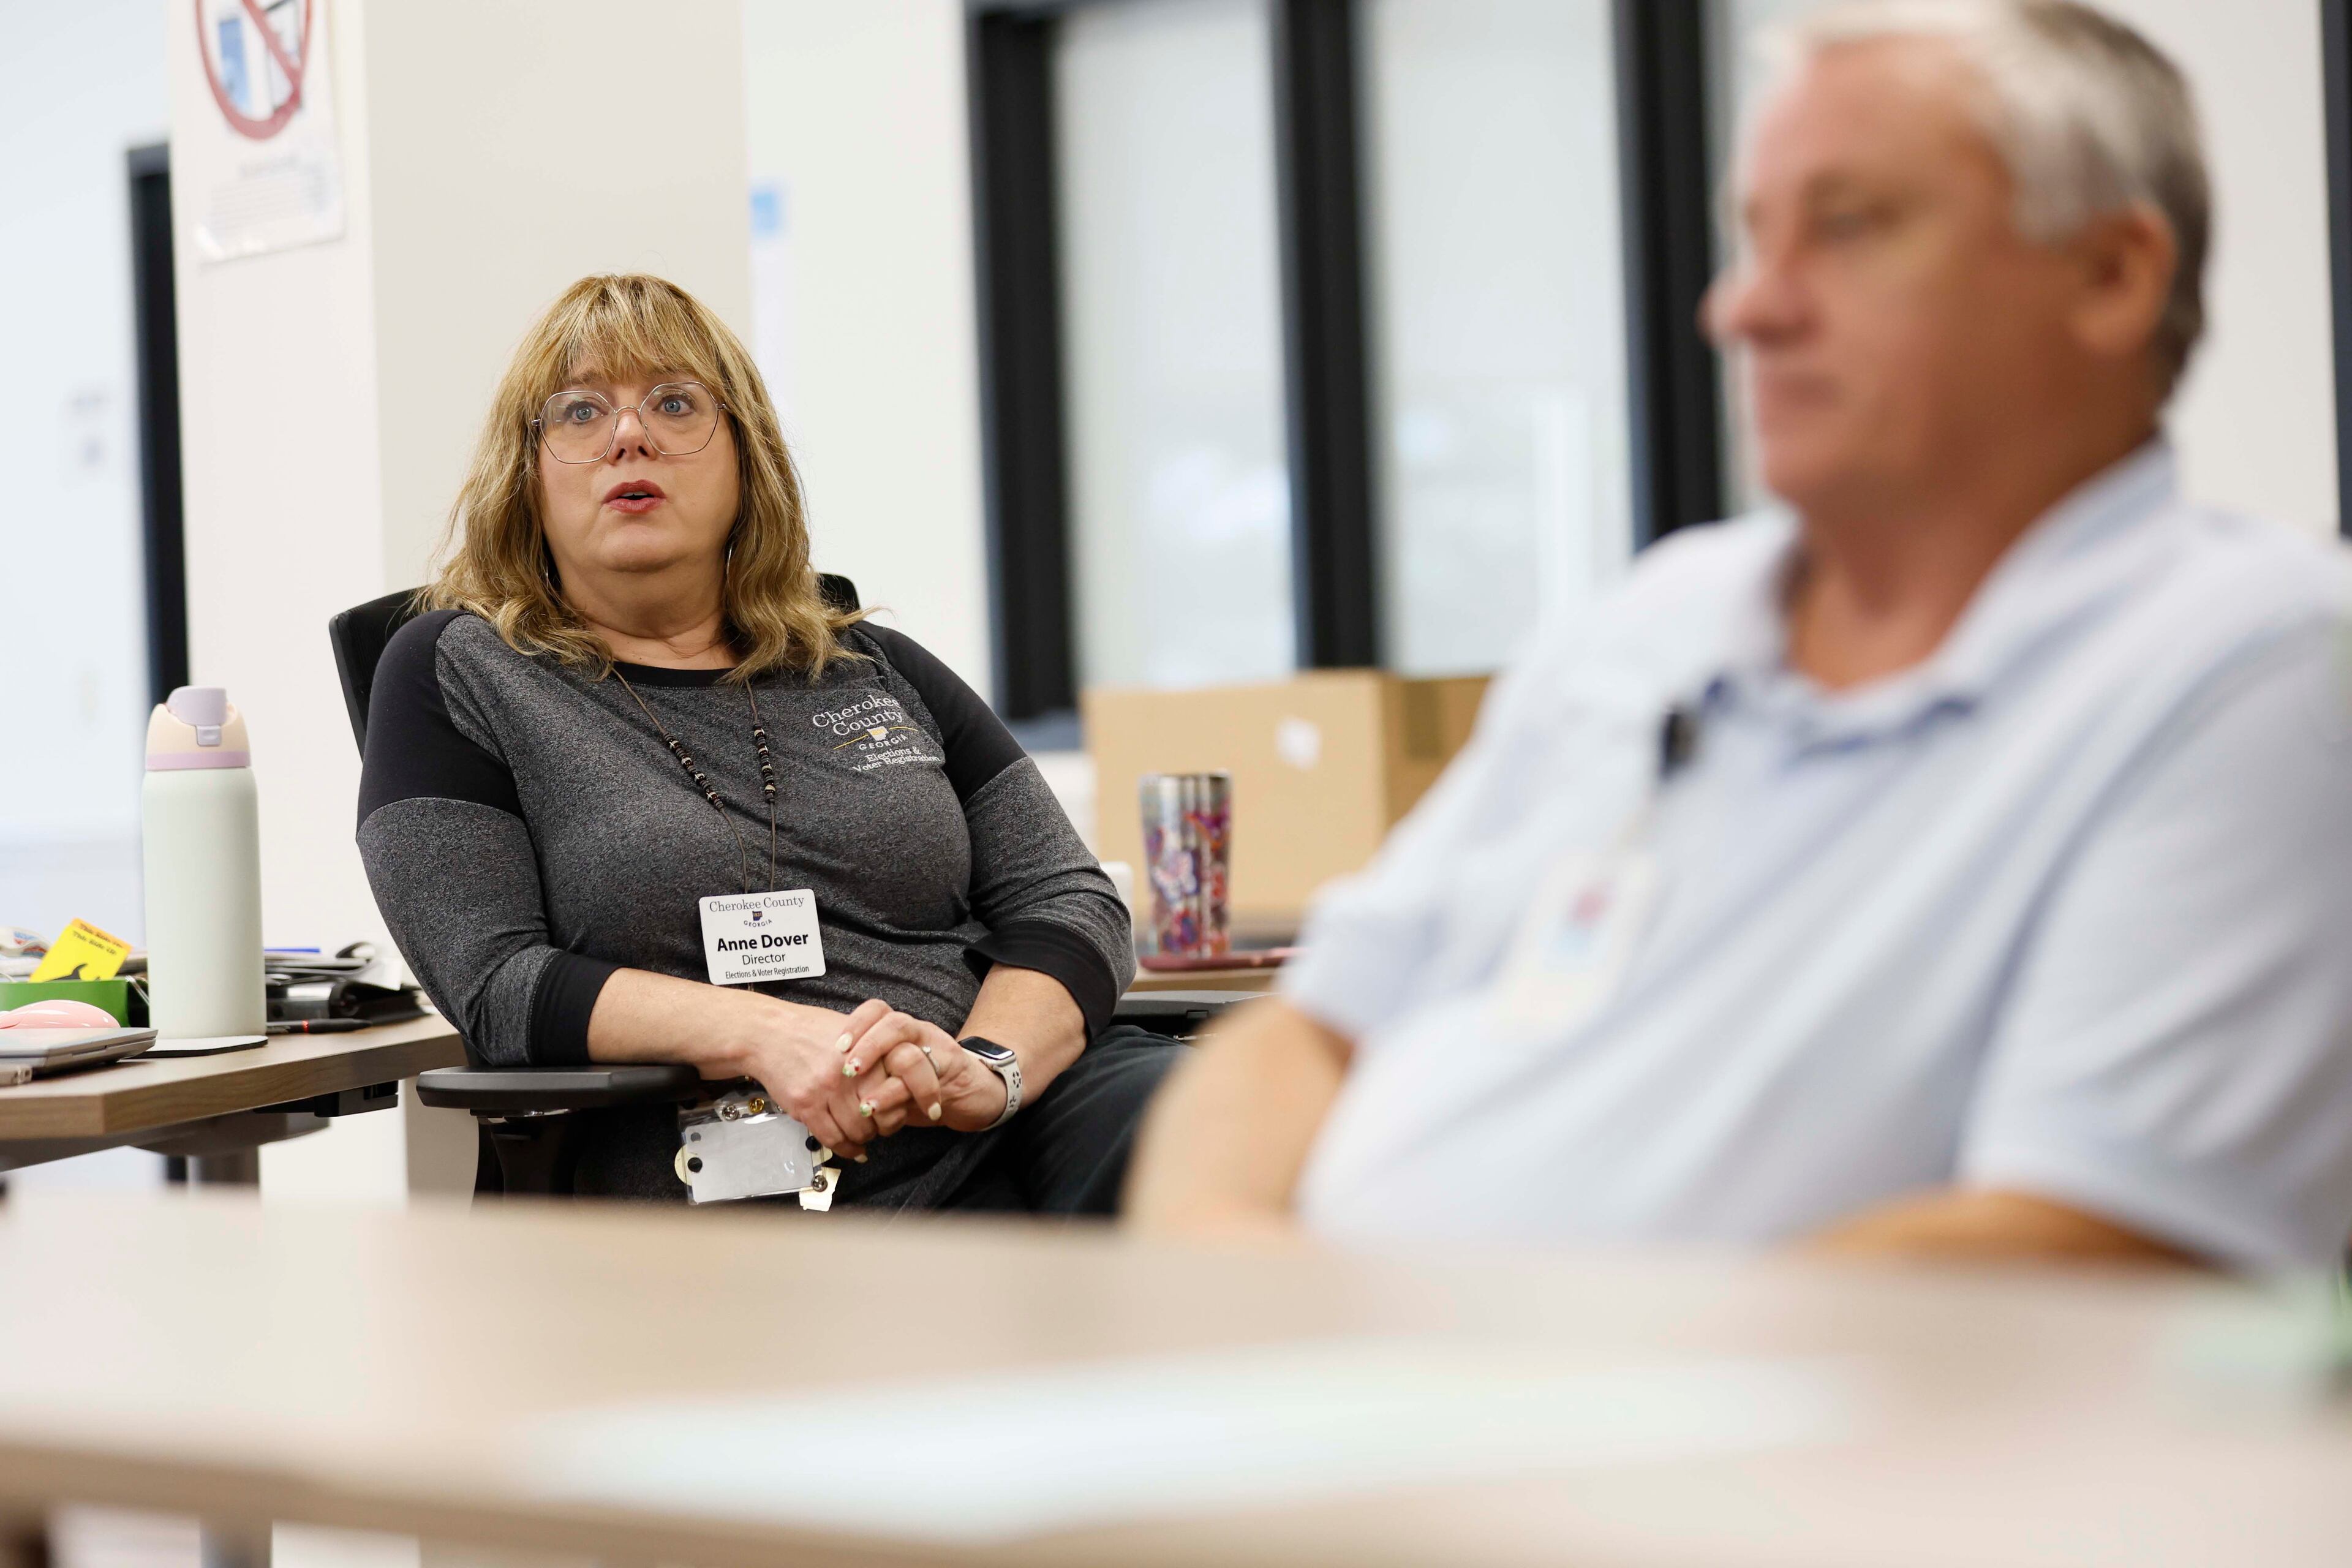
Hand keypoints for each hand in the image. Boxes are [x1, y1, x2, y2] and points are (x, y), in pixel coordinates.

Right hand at [735, 999, 888, 1162]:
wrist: (769, 1033)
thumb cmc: (812, 1031)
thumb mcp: (854, 1031)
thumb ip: (878, 1054)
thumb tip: (901, 1084)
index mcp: (868, 1051)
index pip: (897, 1092)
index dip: (899, 1108)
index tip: (895, 1113)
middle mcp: (850, 1071)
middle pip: (879, 1115)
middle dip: (881, 1127)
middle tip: (878, 1128)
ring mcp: (827, 1089)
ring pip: (856, 1130)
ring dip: (862, 1138)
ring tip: (861, 1135)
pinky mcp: (806, 1104)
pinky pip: (832, 1137)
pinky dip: (844, 1148)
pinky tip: (849, 1147)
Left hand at [836, 1001, 1010, 1134]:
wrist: (972, 1092)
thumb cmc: (922, 1083)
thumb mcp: (889, 1075)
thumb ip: (864, 1075)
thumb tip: (826, 1085)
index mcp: (899, 1030)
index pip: (877, 1010)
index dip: (856, 1024)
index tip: (837, 1047)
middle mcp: (919, 1034)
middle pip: (894, 1023)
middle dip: (868, 1046)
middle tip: (848, 1071)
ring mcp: (937, 1050)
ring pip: (912, 1053)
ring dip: (887, 1081)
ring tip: (865, 1104)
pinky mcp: (952, 1072)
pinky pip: (927, 1081)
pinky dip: (902, 1100)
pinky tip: (886, 1114)